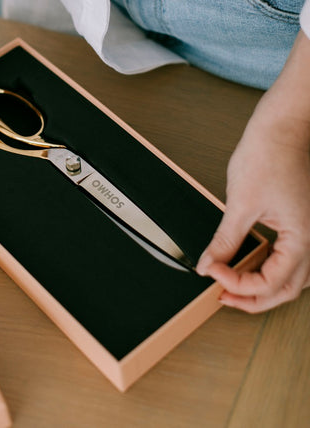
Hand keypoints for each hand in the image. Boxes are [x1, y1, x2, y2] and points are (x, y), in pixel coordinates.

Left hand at [196, 103, 309, 312]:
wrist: (281, 128)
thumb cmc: (267, 155)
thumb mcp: (240, 204)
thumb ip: (224, 241)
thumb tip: (208, 265)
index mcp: (302, 237)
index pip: (270, 282)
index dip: (237, 283)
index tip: (212, 272)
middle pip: (286, 288)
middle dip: (253, 297)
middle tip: (223, 297)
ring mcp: (309, 231)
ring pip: (291, 277)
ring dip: (263, 287)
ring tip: (233, 287)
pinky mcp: (300, 223)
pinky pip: (289, 258)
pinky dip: (269, 269)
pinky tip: (248, 266)